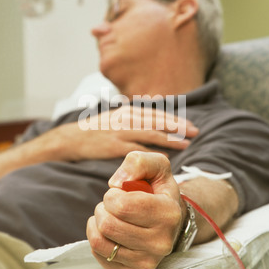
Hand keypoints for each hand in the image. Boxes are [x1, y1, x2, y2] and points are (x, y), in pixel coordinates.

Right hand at [50, 105, 198, 161]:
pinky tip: (166, 157)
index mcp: (129, 110)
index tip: (190, 126)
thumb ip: (135, 118)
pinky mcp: (114, 146)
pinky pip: (138, 150)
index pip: (158, 113)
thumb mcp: (116, 117)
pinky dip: (153, 153)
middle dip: (179, 127)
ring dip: (170, 138)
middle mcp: (127, 118)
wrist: (72, 138)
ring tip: (186, 144)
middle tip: (195, 132)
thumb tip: (154, 119)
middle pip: (158, 121)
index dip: (176, 119)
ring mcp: (121, 132)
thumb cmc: (97, 130)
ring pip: (151, 134)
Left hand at [86, 151, 185, 268]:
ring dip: (98, 223)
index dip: (112, 194)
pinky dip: (98, 239)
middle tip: (114, 205)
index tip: (120, 192)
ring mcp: (148, 261)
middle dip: (103, 208)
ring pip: (100, 242)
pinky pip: (99, 256)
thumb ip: (138, 162)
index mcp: (168, 214)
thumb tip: (117, 182)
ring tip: (111, 216)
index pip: (122, 206)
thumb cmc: (158, 190)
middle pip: (108, 224)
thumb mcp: (156, 166)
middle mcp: (161, 242)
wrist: (170, 220)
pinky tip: (111, 232)